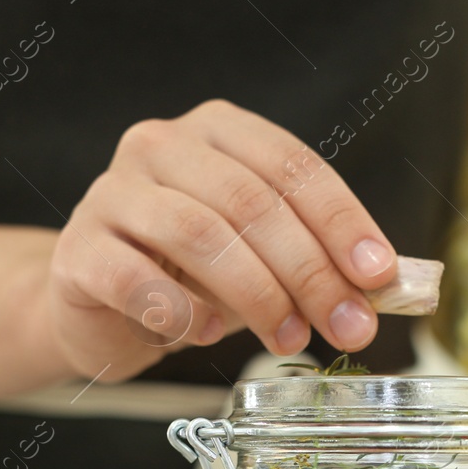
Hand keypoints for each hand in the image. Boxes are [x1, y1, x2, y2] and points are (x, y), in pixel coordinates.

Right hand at [44, 99, 398, 380]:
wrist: (100, 306)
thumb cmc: (190, 275)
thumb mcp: (262, 258)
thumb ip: (318, 261)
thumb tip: (388, 288)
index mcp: (218, 131)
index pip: (292, 166)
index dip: (342, 221)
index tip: (379, 274)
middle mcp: (161, 146)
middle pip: (252, 202)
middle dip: (311, 271)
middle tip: (347, 325)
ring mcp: (112, 194)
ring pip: (200, 234)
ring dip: (258, 295)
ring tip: (288, 338)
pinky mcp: (79, 251)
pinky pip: (138, 281)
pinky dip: (185, 313)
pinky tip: (209, 334)